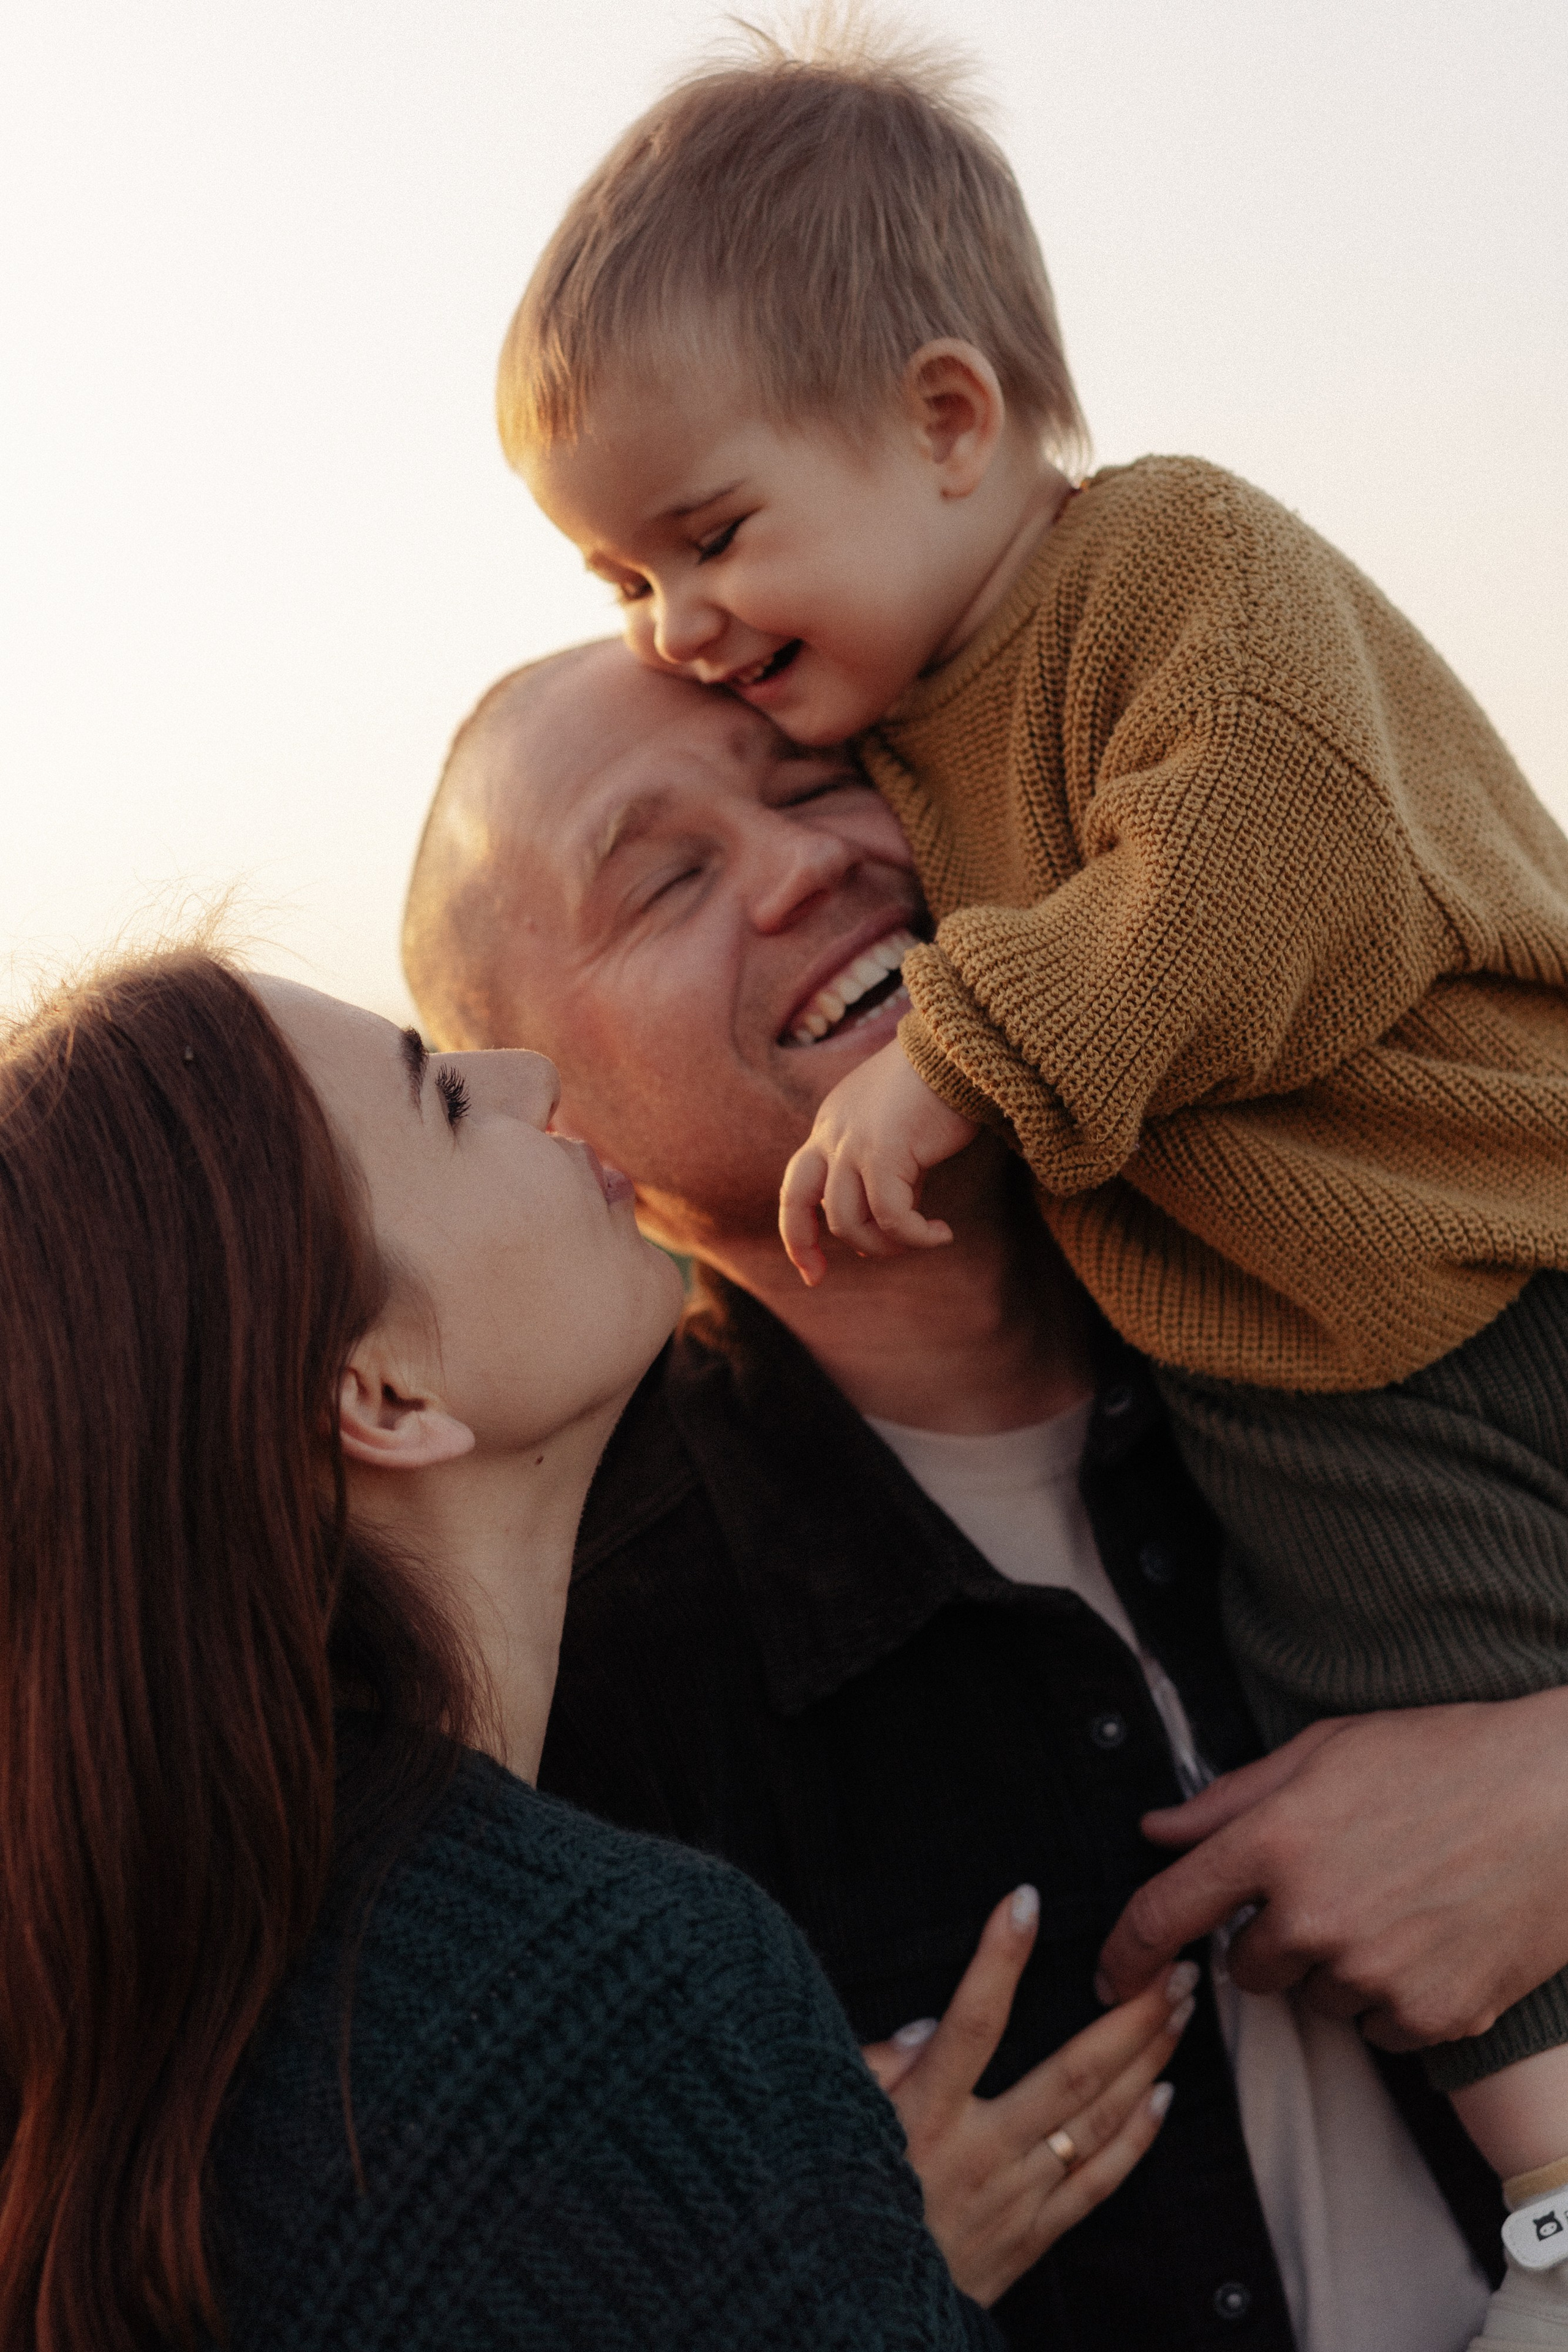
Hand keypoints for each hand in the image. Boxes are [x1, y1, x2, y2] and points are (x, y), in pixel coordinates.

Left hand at [778, 1040, 976, 1284]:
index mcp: (832, 1124)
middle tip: (819, 1277)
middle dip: (803, 1245)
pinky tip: (942, 1234)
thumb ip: (886, 1170)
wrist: (963, 1047)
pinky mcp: (884, 1151)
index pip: (797, 1185)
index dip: (796, 1230)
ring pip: (848, 1221)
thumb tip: (888, 1222)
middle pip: (799, 1202)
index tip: (811, 1268)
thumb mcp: (901, 1131)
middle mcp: (832, 1132)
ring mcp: (853, 1141)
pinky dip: (916, 1236)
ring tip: (922, 1239)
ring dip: (885, 1245)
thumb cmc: (942, 1085)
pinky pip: (893, 1217)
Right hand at [861, 1884, 1191, 2306]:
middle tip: (1170, 1963)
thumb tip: (926, 2026)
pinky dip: (1137, 2138)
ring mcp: (1013, 2197)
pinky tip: (1164, 2095)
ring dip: (1148, 2059)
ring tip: (1181, 2008)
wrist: (856, 2310)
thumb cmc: (842, 2201)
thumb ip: (876, 2068)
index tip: (1025, 1900)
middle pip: (1069, 2071)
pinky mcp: (1033, 2236)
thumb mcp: (836, 2123)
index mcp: (922, 2115)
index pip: (970, 2021)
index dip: (998, 1958)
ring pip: (1097, 2119)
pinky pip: (1098, 2183)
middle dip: (1128, 2014)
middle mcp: (977, 2152)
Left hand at [1095, 1688, 1567, 2049]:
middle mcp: (1313, 1917)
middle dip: (1273, 1937)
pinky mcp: (1431, 2016)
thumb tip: (1155, 1829)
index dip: (1124, 1954)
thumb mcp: (1323, 1751)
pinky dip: (1394, 1996)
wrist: (1558, 1800)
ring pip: (1316, 1998)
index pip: (1164, 1913)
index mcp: (1274, 1841)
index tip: (1108, 1980)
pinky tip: (1432, 1939)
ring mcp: (1374, 1973)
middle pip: (1247, 1969)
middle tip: (1334, 1888)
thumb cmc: (1441, 1757)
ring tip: (1397, 1902)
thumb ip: (1228, 1798)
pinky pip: (1379, 2028)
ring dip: (1337, 1966)